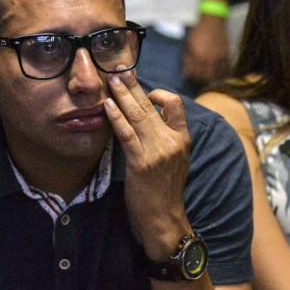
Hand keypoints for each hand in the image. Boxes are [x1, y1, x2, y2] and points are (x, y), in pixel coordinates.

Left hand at [104, 69, 191, 259]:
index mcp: (183, 139)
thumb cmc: (165, 191)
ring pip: (139, 114)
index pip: (175, 104)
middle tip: (119, 69)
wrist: (164, 219)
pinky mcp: (141, 163)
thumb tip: (147, 117)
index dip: (157, 92)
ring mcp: (158, 151)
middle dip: (133, 85)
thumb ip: (165, 138)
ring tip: (111, 80)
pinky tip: (107, 106)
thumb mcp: (175, 160)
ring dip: (122, 94)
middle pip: (152, 104)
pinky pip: (127, 134)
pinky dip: (116, 117)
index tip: (141, 90)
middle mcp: (172, 141)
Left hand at [183, 15, 230, 87]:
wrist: (212, 20)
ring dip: (212, 80)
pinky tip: (221, 77)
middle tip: (199, 82)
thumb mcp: (189, 44)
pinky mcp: (227, 54)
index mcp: (198, 56)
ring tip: (209, 82)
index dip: (191, 78)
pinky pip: (226, 68)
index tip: (189, 80)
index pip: (194, 73)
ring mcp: (219, 57)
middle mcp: (209, 59)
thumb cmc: (198, 31)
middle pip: (205, 77)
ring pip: (216, 75)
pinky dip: (223, 74)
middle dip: (201, 81)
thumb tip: (186, 72)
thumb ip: (188, 58)